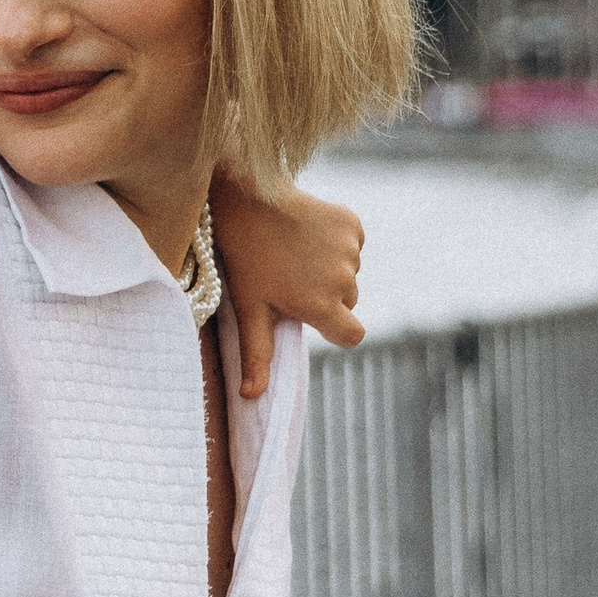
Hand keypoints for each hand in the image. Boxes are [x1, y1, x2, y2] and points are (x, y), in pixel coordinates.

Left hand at [211, 176, 365, 401]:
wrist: (249, 198)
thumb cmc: (245, 259)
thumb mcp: (249, 309)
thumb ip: (257, 354)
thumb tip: (251, 398)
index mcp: (321, 306)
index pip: (352, 335)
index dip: (335, 328)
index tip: (314, 314)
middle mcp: (344, 280)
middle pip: (348, 302)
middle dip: (327, 295)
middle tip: (291, 278)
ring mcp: (350, 251)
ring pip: (349, 272)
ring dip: (330, 268)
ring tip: (294, 252)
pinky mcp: (352, 224)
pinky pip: (352, 244)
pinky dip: (336, 242)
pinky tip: (306, 232)